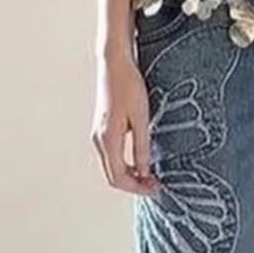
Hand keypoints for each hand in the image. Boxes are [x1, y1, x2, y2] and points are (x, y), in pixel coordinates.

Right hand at [90, 51, 159, 194]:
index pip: (118, 177)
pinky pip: (111, 156)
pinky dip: (125, 164)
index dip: (137, 187)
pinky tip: (140, 160)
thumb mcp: (141, 118)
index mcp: (107, 139)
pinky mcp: (102, 129)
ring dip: (130, 175)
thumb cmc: (128, 86)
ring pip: (111, 167)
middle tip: (155, 185)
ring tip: (151, 175)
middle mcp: (98, 140)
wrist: (114, 64)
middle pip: (112, 176)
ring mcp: (98, 135)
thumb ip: (142, 147)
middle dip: (134, 184)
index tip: (155, 187)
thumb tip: (144, 171)